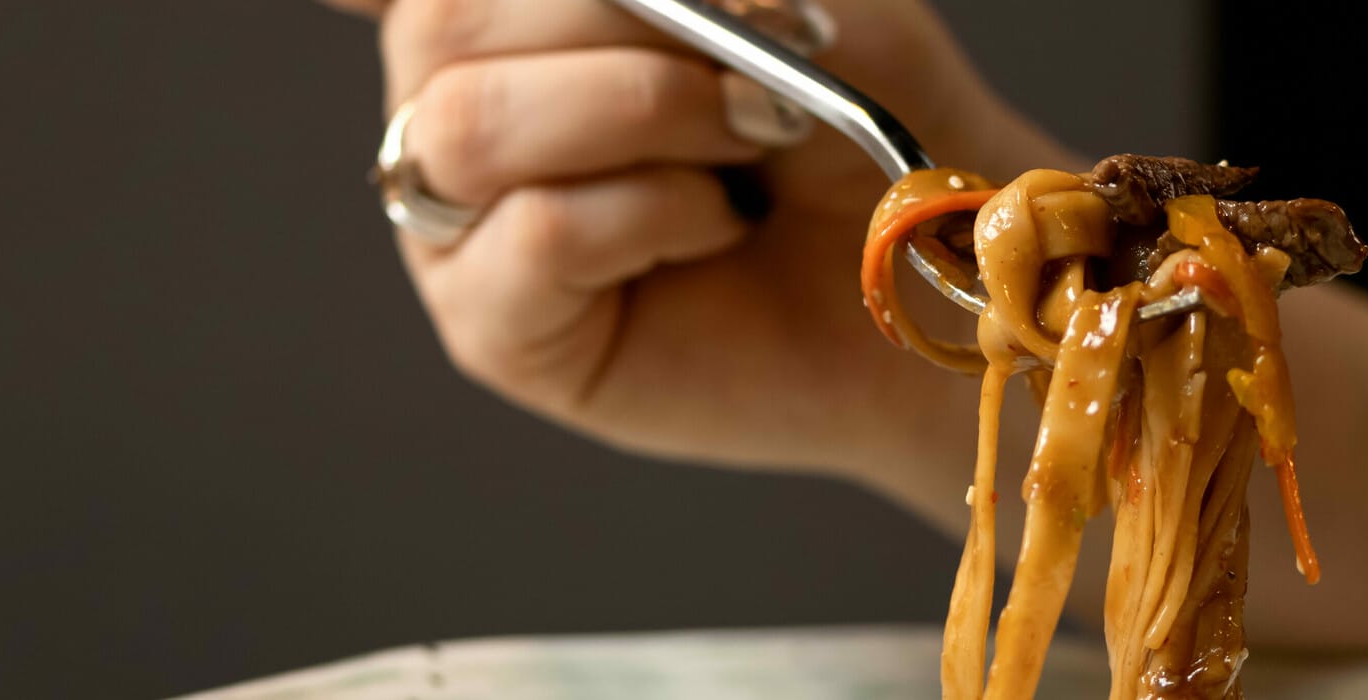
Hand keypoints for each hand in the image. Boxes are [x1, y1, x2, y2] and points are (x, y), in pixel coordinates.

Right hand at [330, 0, 1077, 476]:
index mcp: (510, 15)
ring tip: (746, 143)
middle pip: (440, 22)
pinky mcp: (498, 325)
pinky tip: (711, 229)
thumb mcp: (795, 0)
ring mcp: (465, 220)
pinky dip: (648, 213)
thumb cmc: (861, 125)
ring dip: (641, 113)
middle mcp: (458, 103)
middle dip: (619, 31)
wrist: (928, 277)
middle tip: (752, 71)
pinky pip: (534, 235)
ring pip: (466, 126)